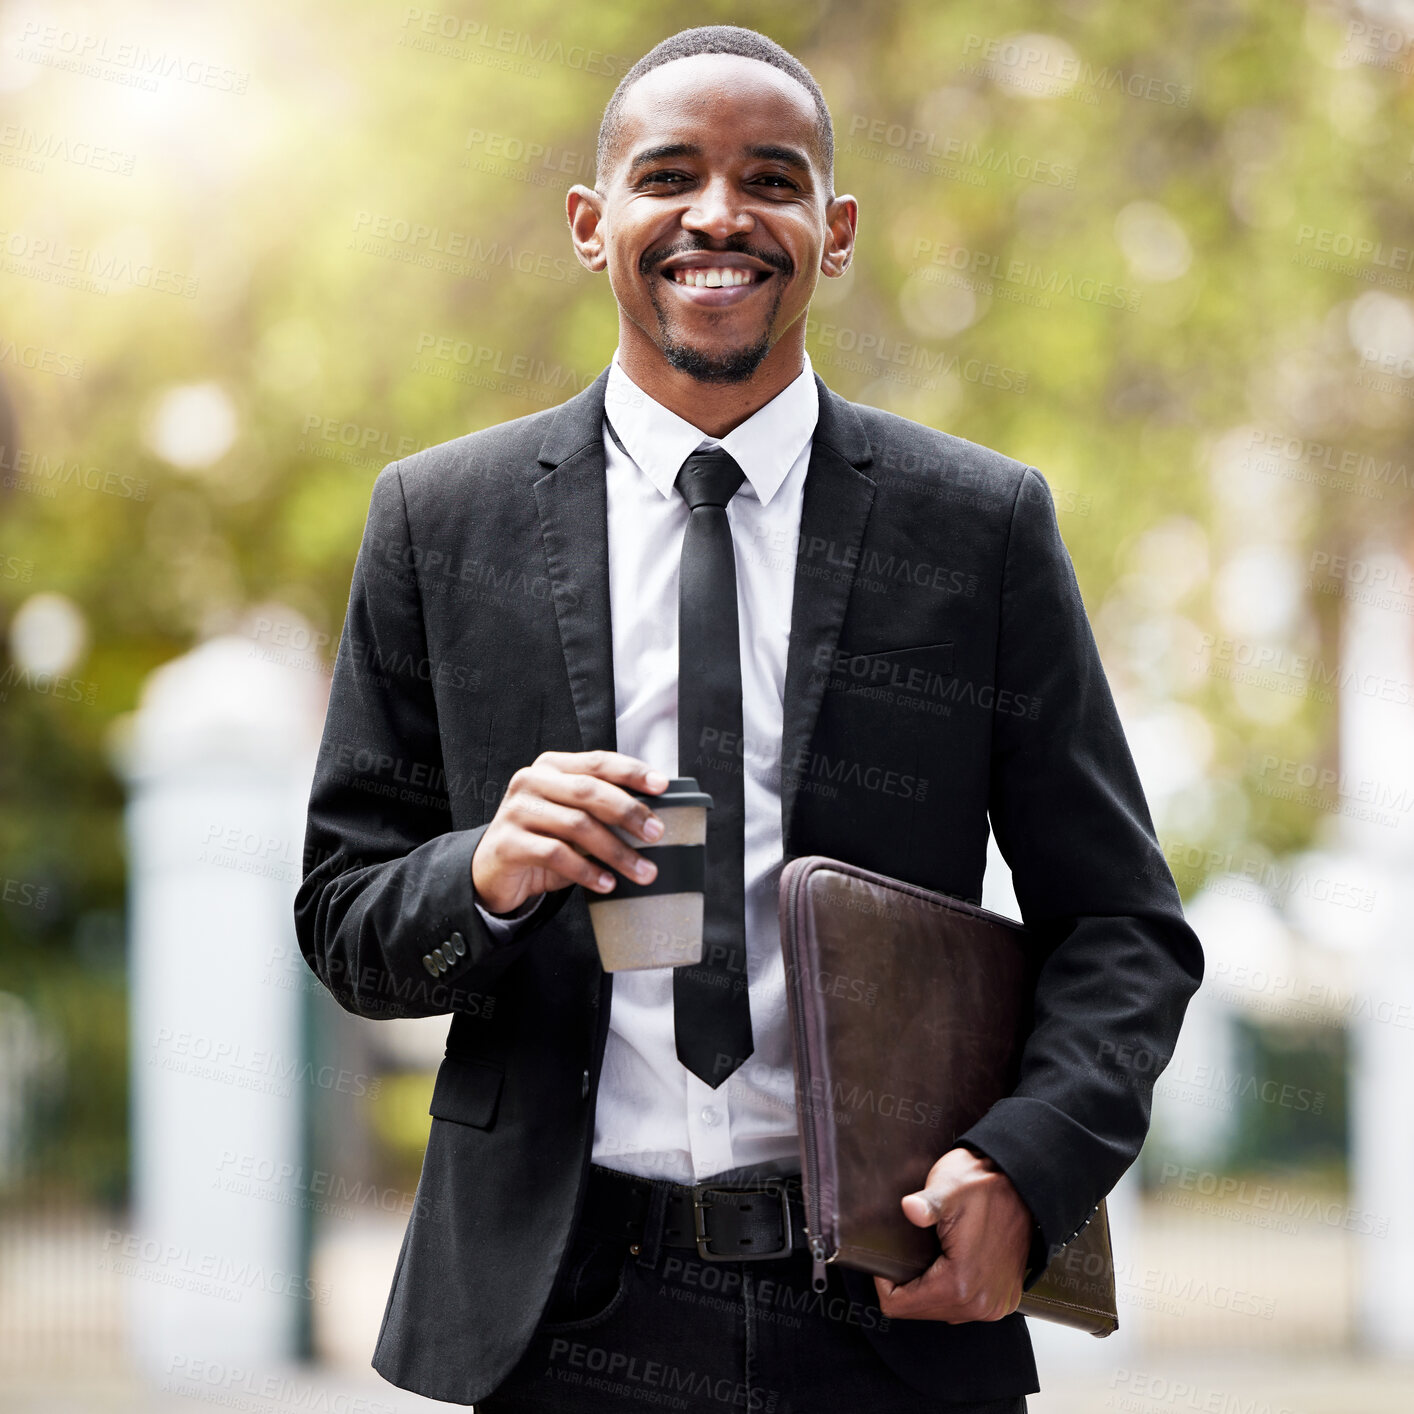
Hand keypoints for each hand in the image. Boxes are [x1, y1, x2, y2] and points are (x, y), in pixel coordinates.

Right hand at [470, 750, 667, 914]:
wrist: (493, 871)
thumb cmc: (543, 840)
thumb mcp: (572, 818)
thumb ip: (600, 809)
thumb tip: (653, 818)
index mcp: (552, 767)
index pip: (598, 762)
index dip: (632, 772)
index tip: (663, 786)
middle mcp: (532, 781)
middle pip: (589, 791)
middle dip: (629, 812)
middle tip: (657, 834)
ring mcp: (517, 810)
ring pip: (577, 825)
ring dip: (616, 852)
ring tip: (643, 871)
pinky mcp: (508, 843)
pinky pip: (556, 854)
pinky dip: (587, 871)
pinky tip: (607, 883)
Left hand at [872, 1146, 1033, 1322]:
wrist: (1025, 1186)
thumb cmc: (985, 1185)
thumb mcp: (949, 1188)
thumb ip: (927, 1204)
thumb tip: (909, 1209)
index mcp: (960, 1283)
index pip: (899, 1306)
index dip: (885, 1282)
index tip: (888, 1258)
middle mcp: (980, 1304)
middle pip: (919, 1312)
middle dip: (908, 1287)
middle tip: (910, 1254)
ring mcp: (994, 1305)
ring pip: (942, 1311)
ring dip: (930, 1289)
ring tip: (930, 1257)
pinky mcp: (1003, 1300)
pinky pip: (964, 1307)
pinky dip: (951, 1290)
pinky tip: (950, 1264)